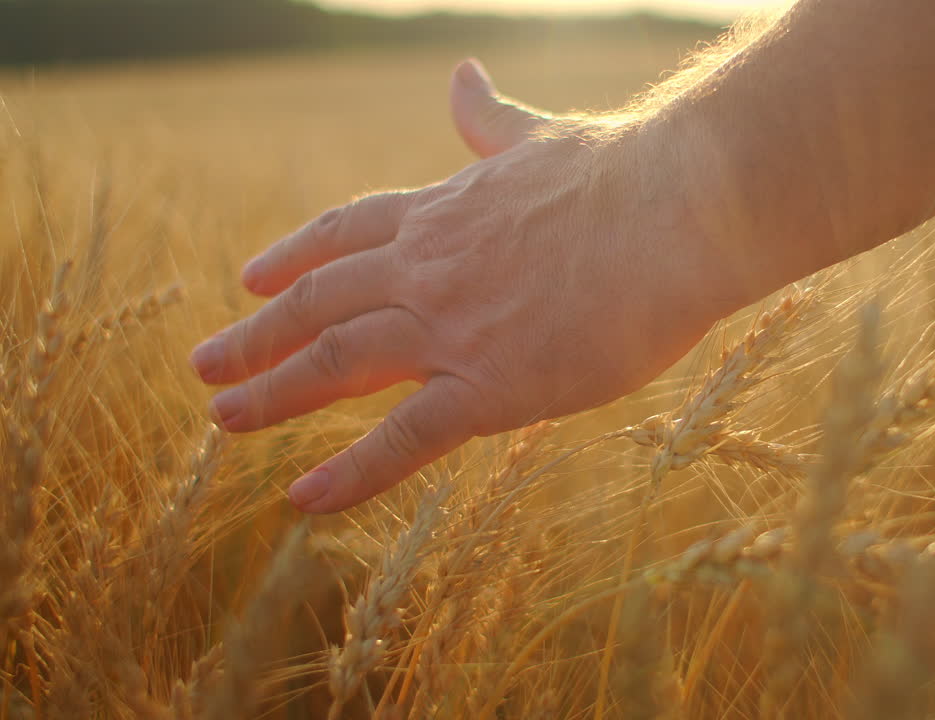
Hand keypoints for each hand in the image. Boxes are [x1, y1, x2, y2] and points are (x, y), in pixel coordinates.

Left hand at [190, 60, 734, 512]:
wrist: (678, 208)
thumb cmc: (626, 171)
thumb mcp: (540, 136)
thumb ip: (491, 120)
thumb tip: (461, 75)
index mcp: (444, 212)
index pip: (345, 235)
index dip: (292, 259)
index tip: (250, 280)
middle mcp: (428, 268)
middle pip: (319, 303)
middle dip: (257, 336)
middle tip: (206, 365)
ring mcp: (452, 327)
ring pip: (338, 363)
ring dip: (273, 394)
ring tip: (223, 419)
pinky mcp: (491, 385)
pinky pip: (404, 438)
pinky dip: (352, 471)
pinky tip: (305, 498)